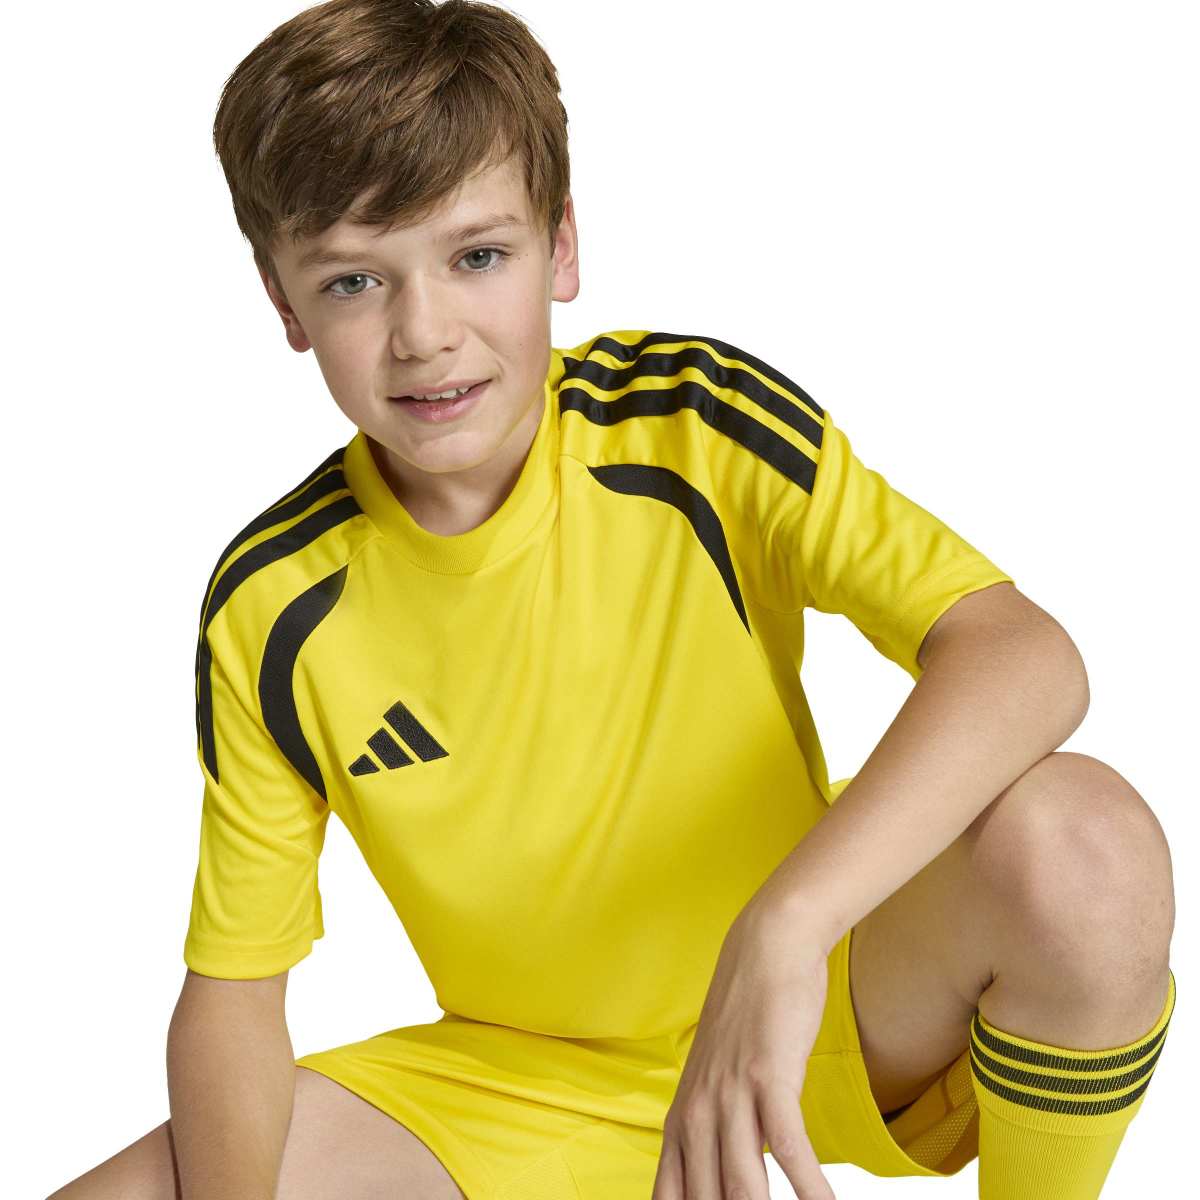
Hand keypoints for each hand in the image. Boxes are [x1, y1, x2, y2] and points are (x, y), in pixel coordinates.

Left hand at [651, 897, 836, 1199]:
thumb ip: (713, 1134)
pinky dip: (810, 1188)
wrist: (763, 950)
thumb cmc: (747, 1023)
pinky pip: (789, 1149)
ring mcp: (730, 1097)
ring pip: (744, 1187)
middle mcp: (697, 1116)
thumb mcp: (716, 1082)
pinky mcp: (768, 1078)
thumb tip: (725, 1183)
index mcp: (680, 1123)